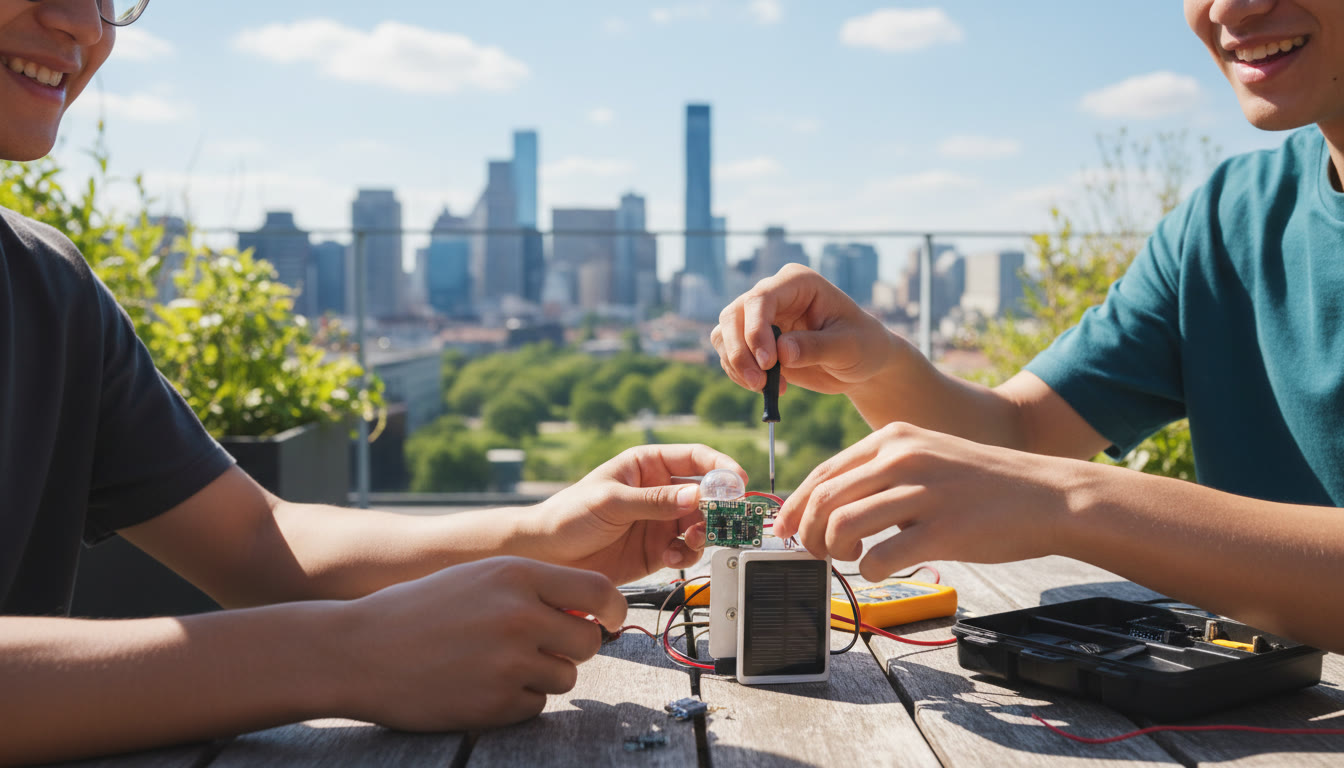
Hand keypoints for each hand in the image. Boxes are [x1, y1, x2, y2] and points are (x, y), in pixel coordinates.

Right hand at [341, 556, 624, 730]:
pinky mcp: (496, 705)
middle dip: (572, 647)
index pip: (598, 590)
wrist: (360, 651)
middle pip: (588, 641)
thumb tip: (590, 609)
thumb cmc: (421, 610)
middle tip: (539, 646)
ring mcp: (508, 663)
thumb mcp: (479, 578)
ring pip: (564, 677)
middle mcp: (519, 616)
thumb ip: (534, 588)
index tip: (611, 618)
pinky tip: (480, 685)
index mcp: (516, 575)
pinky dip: (517, 701)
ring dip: (542, 675)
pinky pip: (535, 706)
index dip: (613, 608)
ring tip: (495, 664)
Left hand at [522, 444, 745, 583]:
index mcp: (647, 465)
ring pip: (702, 523)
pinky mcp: (658, 550)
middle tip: (725, 519)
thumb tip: (698, 496)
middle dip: (719, 506)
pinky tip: (672, 557)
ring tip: (693, 540)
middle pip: (705, 493)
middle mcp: (659, 491)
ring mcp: (660, 521)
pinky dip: (687, 554)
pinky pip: (687, 550)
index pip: (694, 458)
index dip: (720, 467)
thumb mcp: (612, 502)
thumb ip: (656, 501)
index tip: (738, 480)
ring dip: (705, 532)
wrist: (547, 556)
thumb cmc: (569, 516)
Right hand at [710, 264, 899, 395]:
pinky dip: (738, 373)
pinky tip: (765, 387)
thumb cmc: (862, 346)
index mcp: (797, 283)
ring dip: (735, 364)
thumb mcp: (848, 347)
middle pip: (734, 315)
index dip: (756, 330)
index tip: (768, 363)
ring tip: (764, 387)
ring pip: (725, 333)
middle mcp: (773, 294)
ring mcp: (760, 317)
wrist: (861, 365)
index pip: (761, 298)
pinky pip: (729, 353)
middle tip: (759, 383)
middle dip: (740, 351)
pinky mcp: (753, 341)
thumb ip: (816, 347)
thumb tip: (781, 352)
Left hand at [774, 423, 1071, 580]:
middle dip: (807, 533)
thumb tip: (830, 507)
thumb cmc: (983, 484)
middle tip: (814, 553)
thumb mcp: (927, 456)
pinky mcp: (943, 529)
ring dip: (835, 551)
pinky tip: (883, 569)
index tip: (783, 529)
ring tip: (852, 557)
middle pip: (825, 499)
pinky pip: (881, 556)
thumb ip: (882, 473)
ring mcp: (923, 492)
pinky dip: (870, 570)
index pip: (824, 472)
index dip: (795, 505)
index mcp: (894, 439)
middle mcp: (903, 458)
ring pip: (843, 525)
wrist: (1048, 494)